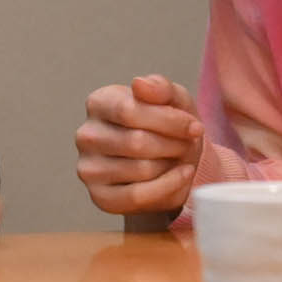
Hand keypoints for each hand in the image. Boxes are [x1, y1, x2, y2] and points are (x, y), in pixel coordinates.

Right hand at [75, 74, 202, 215]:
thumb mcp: (172, 99)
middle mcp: (86, 136)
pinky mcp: (100, 197)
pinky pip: (137, 196)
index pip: (129, 110)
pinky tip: (182, 176)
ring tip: (179, 158)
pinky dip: (168, 187)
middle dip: (173, 144)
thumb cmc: (166, 126)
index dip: (169, 120)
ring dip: (171, 165)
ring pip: (140, 170)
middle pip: (137, 142)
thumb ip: (160, 87)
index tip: (195, 127)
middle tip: (188, 144)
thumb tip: (139, 84)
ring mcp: (89, 169)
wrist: (168, 162)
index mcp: (98, 103)